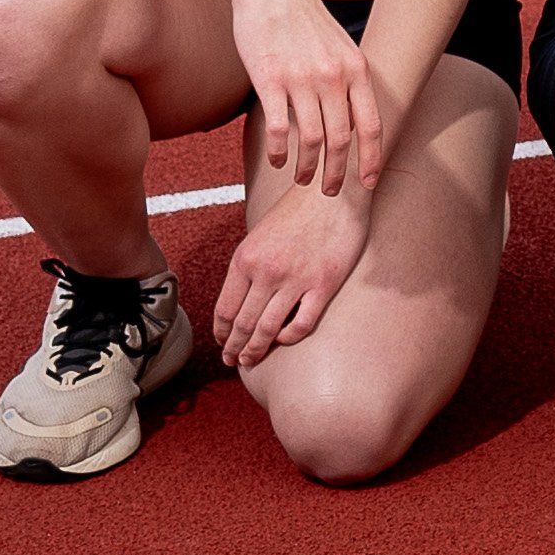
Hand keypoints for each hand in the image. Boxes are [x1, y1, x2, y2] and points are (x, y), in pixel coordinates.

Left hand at [210, 168, 369, 365]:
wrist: (333, 193)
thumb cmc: (297, 211)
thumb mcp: (260, 235)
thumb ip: (249, 266)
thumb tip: (241, 298)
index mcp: (245, 259)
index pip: (225, 309)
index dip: (221, 333)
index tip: (222, 343)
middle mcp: (266, 272)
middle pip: (243, 324)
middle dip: (234, 348)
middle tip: (232, 361)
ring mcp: (295, 280)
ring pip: (267, 329)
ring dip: (256, 350)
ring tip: (252, 361)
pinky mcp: (324, 284)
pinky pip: (301, 324)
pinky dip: (289, 338)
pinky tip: (284, 340)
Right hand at [227, 0, 384, 204]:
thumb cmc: (303, 18)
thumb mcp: (339, 46)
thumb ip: (348, 80)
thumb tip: (354, 119)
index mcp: (356, 69)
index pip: (372, 125)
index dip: (372, 159)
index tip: (368, 184)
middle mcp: (333, 77)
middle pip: (341, 140)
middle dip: (338, 173)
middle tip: (330, 192)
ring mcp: (301, 79)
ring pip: (311, 140)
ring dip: (308, 167)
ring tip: (303, 179)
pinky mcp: (269, 80)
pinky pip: (278, 128)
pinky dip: (279, 151)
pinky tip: (278, 159)